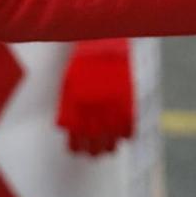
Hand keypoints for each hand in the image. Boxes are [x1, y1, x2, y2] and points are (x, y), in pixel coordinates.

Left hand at [57, 39, 135, 155]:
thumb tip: (67, 126)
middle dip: (95, 151)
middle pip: (94, 149)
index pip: (76, 144)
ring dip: (110, 147)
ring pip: (112, 145)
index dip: (79, 149)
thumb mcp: (69, 85)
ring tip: (111, 147)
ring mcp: (109, 115)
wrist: (102, 45)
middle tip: (97, 151)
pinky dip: (127, 135)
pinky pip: (128, 133)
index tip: (81, 149)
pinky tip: (124, 133)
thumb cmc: (84, 62)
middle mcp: (91, 118)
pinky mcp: (126, 109)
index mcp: (75, 115)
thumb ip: (69, 108)